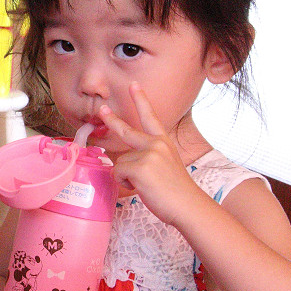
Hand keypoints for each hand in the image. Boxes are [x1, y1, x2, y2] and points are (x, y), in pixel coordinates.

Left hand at [100, 82, 207, 224]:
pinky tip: (142, 188)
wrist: (188, 206)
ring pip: (119, 162)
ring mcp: (148, 154)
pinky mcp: (140, 167)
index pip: (150, 117)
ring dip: (126, 177)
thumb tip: (125, 160)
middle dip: (111, 119)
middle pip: (126, 129)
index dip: (141, 100)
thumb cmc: (176, 192)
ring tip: (146, 185)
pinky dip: (124, 183)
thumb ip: (148, 157)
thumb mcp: (165, 165)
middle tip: (102, 109)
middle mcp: (156, 144)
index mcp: (163, 142)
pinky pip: (117, 173)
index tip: (133, 85)